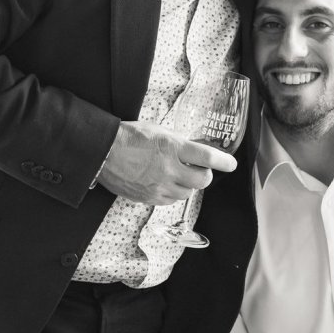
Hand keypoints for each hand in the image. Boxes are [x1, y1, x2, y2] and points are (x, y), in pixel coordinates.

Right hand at [96, 121, 237, 204]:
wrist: (103, 152)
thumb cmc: (129, 137)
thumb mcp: (159, 131)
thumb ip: (179, 143)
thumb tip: (194, 151)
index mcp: (172, 147)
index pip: (207, 157)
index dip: (224, 162)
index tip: (230, 164)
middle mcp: (169, 169)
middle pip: (203, 180)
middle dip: (204, 174)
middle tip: (199, 169)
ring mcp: (159, 186)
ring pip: (188, 192)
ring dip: (187, 184)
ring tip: (175, 174)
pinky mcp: (149, 198)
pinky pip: (171, 200)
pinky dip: (172, 192)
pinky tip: (162, 182)